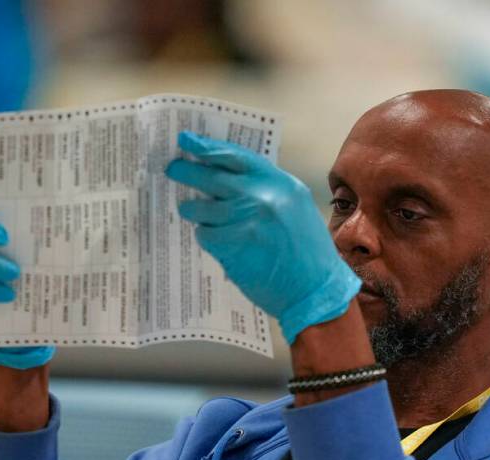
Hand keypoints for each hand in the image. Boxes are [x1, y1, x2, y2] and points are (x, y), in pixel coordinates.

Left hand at [166, 132, 360, 342]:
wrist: (316, 289)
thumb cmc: (306, 252)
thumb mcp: (295, 207)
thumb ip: (266, 190)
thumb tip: (227, 178)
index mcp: (280, 183)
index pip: (236, 156)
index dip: (208, 147)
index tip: (187, 141)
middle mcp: (262, 196)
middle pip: (212, 177)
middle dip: (187, 172)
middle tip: (173, 169)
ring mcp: (246, 220)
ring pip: (202, 208)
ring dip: (194, 211)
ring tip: (193, 213)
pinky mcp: (233, 245)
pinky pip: (206, 235)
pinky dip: (208, 238)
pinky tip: (220, 244)